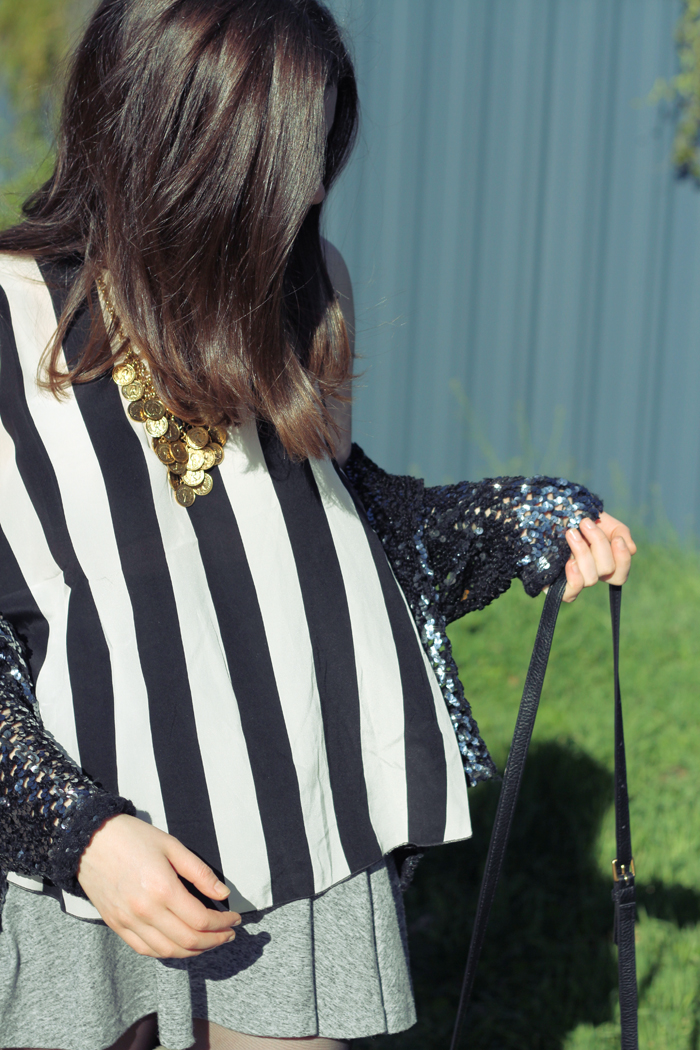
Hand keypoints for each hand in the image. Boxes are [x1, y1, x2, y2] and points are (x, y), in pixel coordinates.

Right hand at [77, 813, 240, 957]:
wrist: (89, 840)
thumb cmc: (133, 837)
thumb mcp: (172, 845)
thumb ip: (199, 872)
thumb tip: (223, 893)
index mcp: (163, 889)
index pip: (201, 920)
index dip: (223, 924)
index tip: (235, 919)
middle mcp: (145, 911)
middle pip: (188, 941)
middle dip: (215, 941)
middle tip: (228, 934)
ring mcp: (128, 922)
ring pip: (168, 951)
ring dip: (194, 951)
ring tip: (209, 941)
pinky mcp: (116, 926)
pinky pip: (145, 950)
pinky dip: (167, 952)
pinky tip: (180, 944)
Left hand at [562, 511, 635, 602]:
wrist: (541, 509)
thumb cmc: (571, 514)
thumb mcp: (601, 518)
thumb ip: (620, 531)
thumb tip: (631, 549)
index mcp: (600, 561)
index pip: (620, 573)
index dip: (623, 559)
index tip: (616, 539)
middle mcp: (588, 573)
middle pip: (607, 570)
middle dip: (598, 544)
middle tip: (584, 523)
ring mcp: (571, 580)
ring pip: (590, 578)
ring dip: (583, 553)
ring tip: (571, 533)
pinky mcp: (553, 585)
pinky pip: (570, 594)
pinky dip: (574, 579)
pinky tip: (569, 563)